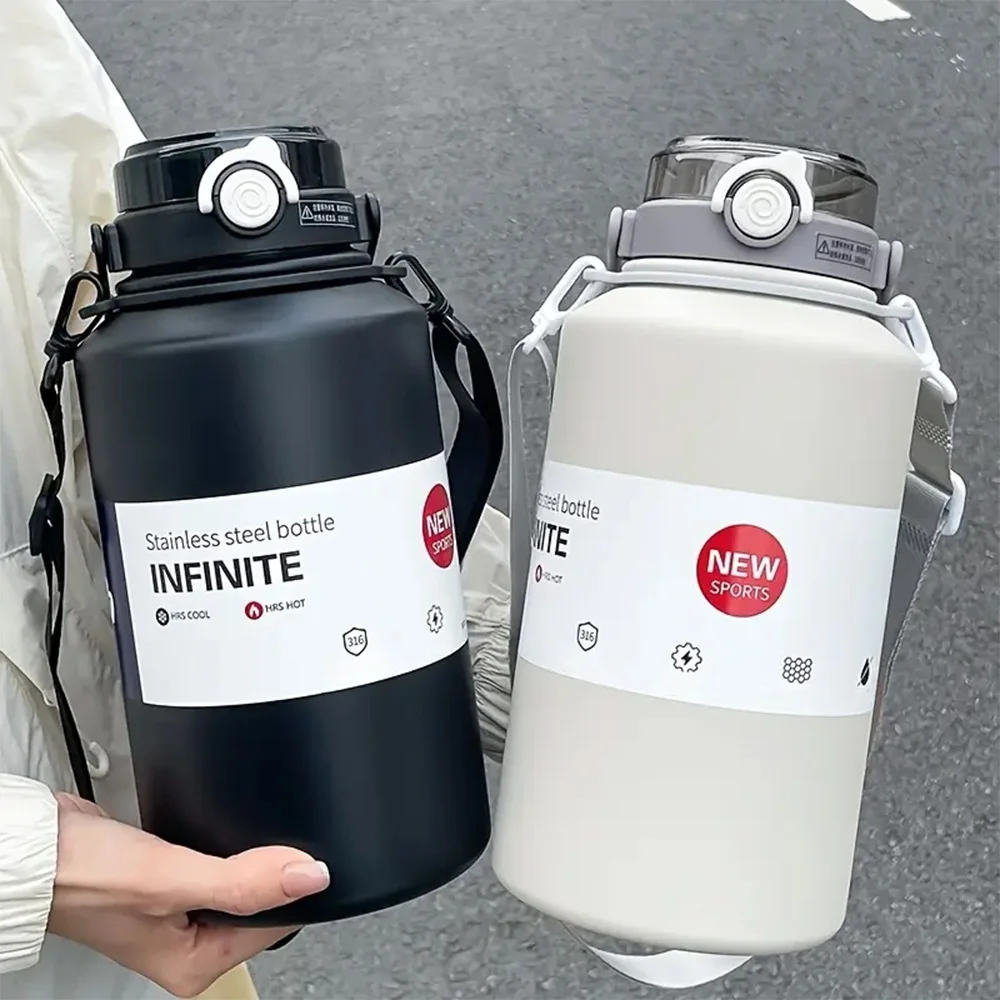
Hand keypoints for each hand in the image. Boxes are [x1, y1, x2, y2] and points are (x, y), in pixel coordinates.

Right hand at [48, 793, 329, 997]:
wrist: (38, 845)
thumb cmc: (83, 875)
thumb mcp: (171, 878)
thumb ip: (241, 881)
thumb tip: (309, 878)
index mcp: (194, 965)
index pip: (276, 925)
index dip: (293, 885)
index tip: (302, 851)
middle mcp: (189, 944)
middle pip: (263, 901)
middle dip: (270, 867)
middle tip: (266, 835)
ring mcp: (180, 911)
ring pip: (243, 877)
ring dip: (249, 853)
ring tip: (238, 828)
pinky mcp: (171, 879)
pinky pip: (219, 860)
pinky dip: (224, 842)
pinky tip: (218, 826)